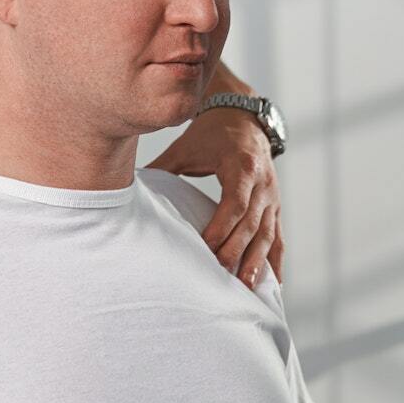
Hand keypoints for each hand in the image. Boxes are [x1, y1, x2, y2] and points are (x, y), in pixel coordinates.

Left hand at [146, 109, 282, 287]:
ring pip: (268, 232)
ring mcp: (272, 195)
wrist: (242, 116)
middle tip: (223, 273)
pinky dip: (276, 260)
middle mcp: (262, 181)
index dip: (222, 226)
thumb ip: (161, 170)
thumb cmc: (210, 134)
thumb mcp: (184, 148)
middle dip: (238, 249)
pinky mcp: (275, 206)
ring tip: (247, 286)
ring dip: (259, 261)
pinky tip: (275, 284)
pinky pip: (278, 235)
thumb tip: (125, 189)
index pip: (235, 201)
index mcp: (241, 164)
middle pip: (252, 221)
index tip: (206, 246)